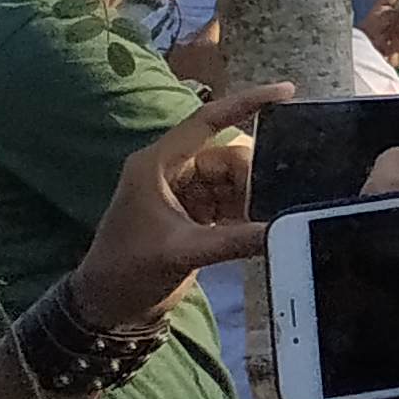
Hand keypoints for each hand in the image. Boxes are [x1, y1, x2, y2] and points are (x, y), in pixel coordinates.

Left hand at [74, 89, 278, 328]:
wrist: (108, 306)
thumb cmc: (129, 270)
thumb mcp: (182, 252)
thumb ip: (236, 240)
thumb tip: (290, 229)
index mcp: (158, 164)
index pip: (207, 121)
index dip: (246, 103)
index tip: (288, 92)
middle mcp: (172, 171)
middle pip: (229, 157)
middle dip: (254, 177)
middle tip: (274, 204)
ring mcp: (184, 193)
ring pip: (235, 181)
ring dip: (252, 199)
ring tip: (264, 222)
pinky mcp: (194, 214)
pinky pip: (232, 201)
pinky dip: (247, 213)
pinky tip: (256, 230)